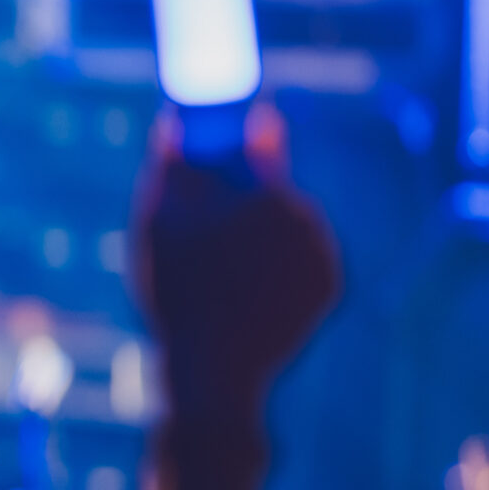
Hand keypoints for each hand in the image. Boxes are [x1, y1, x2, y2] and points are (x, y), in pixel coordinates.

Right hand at [132, 105, 337, 427]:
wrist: (213, 369)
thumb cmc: (181, 292)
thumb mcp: (159, 224)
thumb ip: (171, 165)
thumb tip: (175, 120)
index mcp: (273, 192)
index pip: (259, 145)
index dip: (239, 138)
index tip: (227, 138)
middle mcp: (310, 218)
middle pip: (274, 188)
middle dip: (246, 194)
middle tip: (210, 220)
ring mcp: (324, 255)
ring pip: (289, 224)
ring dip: (263, 230)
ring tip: (224, 259)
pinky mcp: (329, 289)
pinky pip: (301, 260)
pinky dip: (278, 264)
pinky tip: (247, 282)